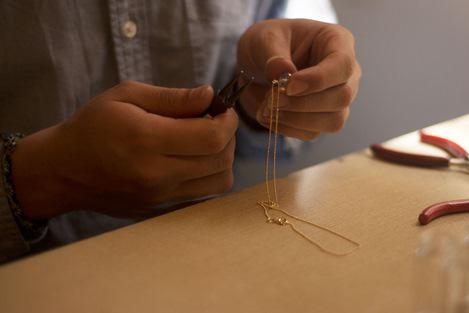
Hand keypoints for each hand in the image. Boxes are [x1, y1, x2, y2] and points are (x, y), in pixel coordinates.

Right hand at [11, 81, 237, 218]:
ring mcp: (160, 197)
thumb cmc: (92, 126)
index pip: (211, 137)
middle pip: (221, 160)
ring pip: (219, 182)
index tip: (223, 109)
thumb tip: (209, 96)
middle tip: (216, 122)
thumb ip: (172, 97)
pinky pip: (203, 195)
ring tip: (207, 141)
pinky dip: (211, 175)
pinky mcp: (160, 209)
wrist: (63, 171)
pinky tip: (195, 160)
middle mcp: (157, 174)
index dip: (228, 121)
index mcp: (147, 140)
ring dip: (224, 158)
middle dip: (229, 137)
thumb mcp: (126, 97)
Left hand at [237, 19, 360, 139]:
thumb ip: (272, 53)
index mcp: (336, 41)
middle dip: (304, 103)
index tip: (289, 86)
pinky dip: (287, 128)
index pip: (343, 64)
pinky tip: (268, 115)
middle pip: (342, 97)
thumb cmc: (266, 43)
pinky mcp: (322, 119)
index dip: (318, 79)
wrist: (255, 67)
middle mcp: (345, 72)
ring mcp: (336, 99)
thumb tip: (283, 72)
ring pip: (333, 121)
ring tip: (267, 107)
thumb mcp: (263, 38)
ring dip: (296, 119)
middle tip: (272, 98)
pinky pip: (312, 133)